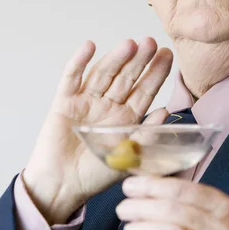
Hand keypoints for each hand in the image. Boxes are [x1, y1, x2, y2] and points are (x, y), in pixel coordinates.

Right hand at [23, 38, 172, 223]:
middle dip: (139, 60)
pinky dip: (79, 62)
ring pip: (103, 73)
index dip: (156, 73)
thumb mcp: (128, 157)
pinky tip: (89, 47)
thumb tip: (165, 112)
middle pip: (126, 77)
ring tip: (129, 45)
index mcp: (126, 117)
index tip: (167, 55)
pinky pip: (72, 78)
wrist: (62, 186)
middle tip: (150, 43)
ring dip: (115, 58)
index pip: (145, 90)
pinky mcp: (64, 102)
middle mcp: (108, 105)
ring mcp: (87, 101)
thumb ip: (146, 135)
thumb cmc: (95, 175)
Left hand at [116, 176, 228, 229]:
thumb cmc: (209, 225)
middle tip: (122, 207)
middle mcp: (219, 225)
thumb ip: (179, 194)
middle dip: (143, 207)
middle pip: (173, 211)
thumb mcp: (204, 207)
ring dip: (143, 228)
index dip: (152, 186)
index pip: (182, 190)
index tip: (129, 185)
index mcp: (221, 205)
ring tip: (128, 226)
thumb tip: (140, 180)